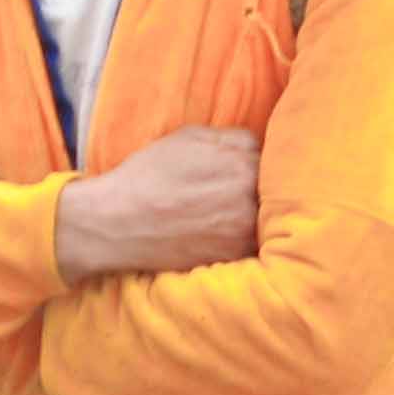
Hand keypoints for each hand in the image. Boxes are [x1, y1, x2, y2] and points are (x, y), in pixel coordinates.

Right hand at [55, 126, 260, 284]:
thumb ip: (231, 137)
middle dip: (260, 186)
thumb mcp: (188, 137)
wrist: (118, 222)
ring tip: (227, 210)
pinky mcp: (234, 257)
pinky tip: (223, 230)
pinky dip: (245, 235)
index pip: (272, 157)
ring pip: (267, 217)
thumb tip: (258, 145)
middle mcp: (251, 199)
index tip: (243, 165)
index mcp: (243, 164)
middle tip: (234, 188)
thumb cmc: (149, 174)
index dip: (256, 160)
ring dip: (256, 212)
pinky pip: (254, 242)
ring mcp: (245, 232)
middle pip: (275, 189)